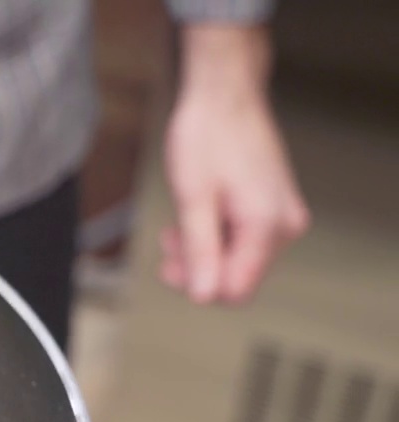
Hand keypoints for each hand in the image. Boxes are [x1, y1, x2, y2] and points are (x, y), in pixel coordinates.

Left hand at [162, 25, 309, 303]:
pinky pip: (243, 239)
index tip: (170, 266)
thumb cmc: (206, 135)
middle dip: (199, 267)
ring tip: (177, 228)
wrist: (224, 94)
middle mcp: (285, 224)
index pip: (236, 290)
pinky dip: (215, 235)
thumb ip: (199, 250)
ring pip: (238, 259)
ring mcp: (282, 215)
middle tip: (169, 244)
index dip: (199, 285)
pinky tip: (195, 219)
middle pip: (238, 276)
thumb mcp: (192, 198)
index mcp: (267, 224)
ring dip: (204, 251)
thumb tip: (204, 296)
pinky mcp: (273, 207)